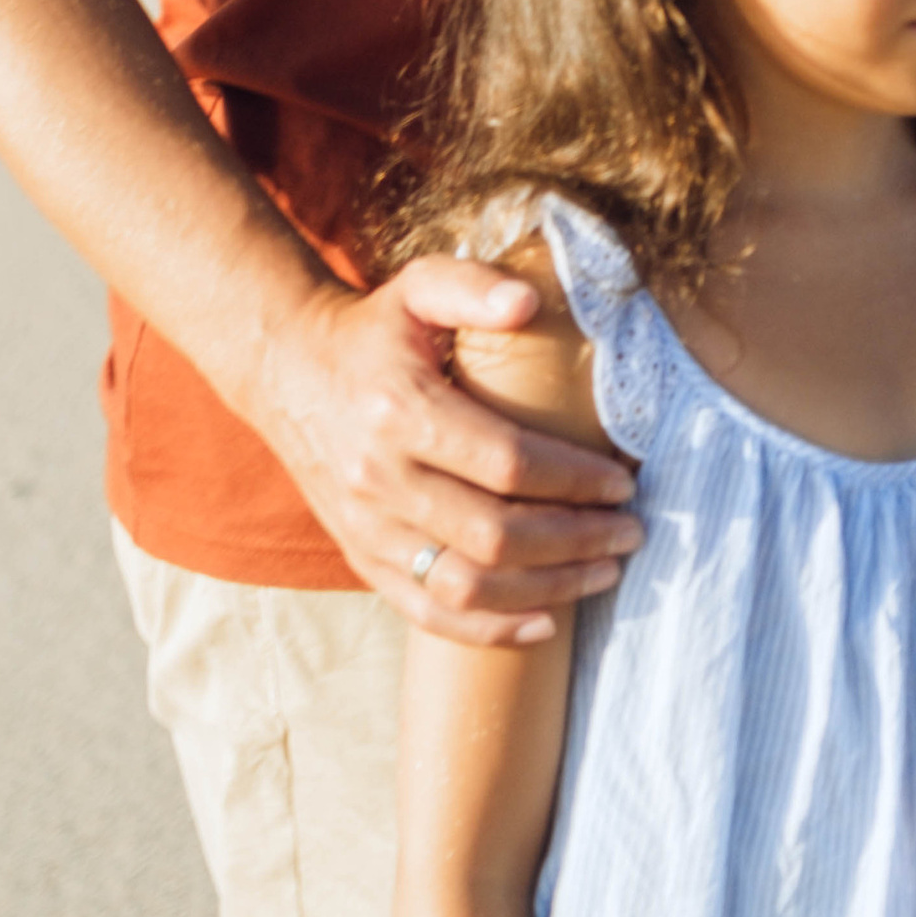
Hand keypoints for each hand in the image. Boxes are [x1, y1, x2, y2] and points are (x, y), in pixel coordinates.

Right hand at [254, 258, 639, 641]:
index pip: (506, 463)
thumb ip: (473, 288)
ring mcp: (366, 527)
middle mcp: (378, 478)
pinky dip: (489, 629)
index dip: (573, 480)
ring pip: (465, 585)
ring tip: (604, 571)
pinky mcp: (360, 556)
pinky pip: (426, 611)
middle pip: (493, 535)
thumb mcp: (418, 287)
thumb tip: (528, 302)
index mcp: (399, 410)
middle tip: (631, 531)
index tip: (623, 483)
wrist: (284, 369)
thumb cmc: (371, 330)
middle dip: (576, 541)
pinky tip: (545, 621)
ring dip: (546, 589)